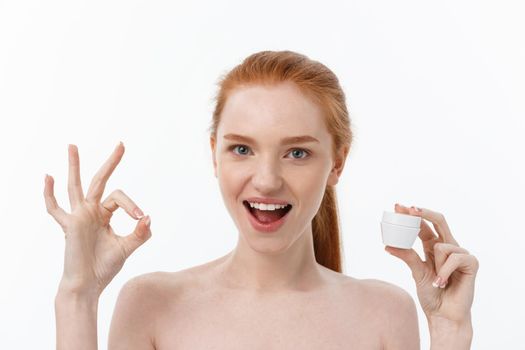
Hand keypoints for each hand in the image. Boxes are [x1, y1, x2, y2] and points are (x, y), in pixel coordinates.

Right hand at [44, 142, 151, 296]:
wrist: (88, 285)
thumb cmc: (105, 267)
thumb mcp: (127, 247)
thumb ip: (140, 234)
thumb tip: (148, 217)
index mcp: (104, 214)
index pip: (119, 198)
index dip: (131, 205)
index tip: (140, 218)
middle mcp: (90, 211)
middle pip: (100, 180)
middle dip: (111, 162)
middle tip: (121, 144)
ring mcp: (78, 216)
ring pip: (76, 186)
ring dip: (75, 166)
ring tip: (73, 146)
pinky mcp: (69, 226)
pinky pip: (55, 209)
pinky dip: (49, 194)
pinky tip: (48, 177)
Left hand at [385, 204, 478, 326]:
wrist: (444, 315)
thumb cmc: (431, 295)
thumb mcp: (416, 272)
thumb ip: (406, 256)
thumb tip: (387, 245)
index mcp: (433, 246)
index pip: (423, 225)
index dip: (412, 215)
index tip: (398, 206)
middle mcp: (447, 246)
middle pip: (439, 220)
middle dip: (423, 213)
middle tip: (409, 209)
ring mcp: (461, 254)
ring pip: (442, 246)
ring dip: (436, 265)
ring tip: (437, 281)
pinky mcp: (471, 263)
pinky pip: (454, 257)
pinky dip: (445, 272)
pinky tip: (443, 283)